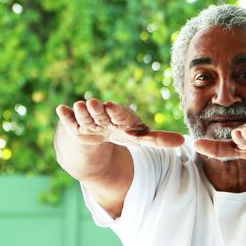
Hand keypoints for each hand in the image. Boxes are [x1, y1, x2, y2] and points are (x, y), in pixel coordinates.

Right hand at [56, 98, 184, 148]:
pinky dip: (65, 115)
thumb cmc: (124, 131)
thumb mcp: (140, 137)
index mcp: (120, 117)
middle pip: (100, 114)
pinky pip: (69, 120)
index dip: (116, 112)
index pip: (119, 115)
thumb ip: (159, 139)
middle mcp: (103, 116)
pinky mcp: (75, 126)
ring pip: (85, 116)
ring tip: (80, 106)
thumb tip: (184, 141)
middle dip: (97, 110)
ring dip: (82, 112)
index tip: (113, 107)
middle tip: (93, 103)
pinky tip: (61, 109)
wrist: (100, 131)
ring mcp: (88, 120)